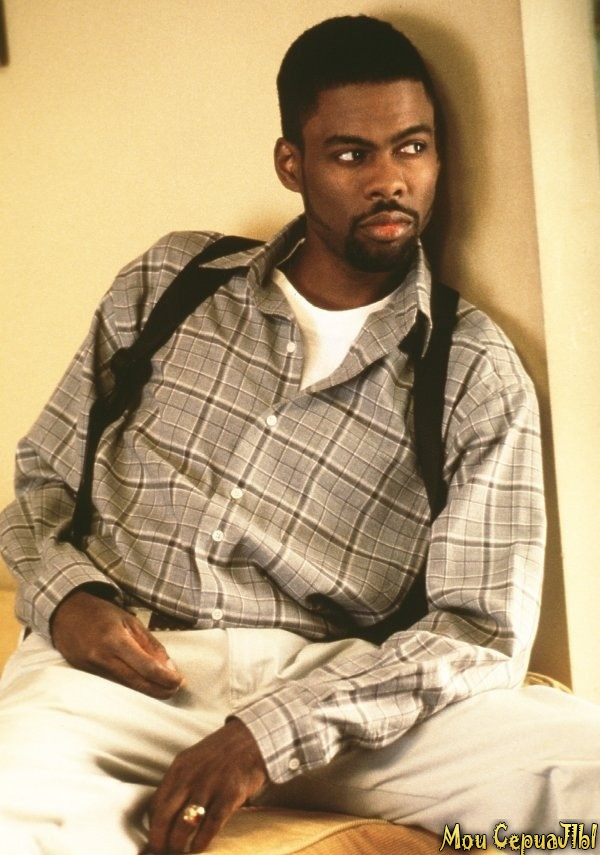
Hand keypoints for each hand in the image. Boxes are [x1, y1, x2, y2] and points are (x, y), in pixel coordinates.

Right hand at [51, 589, 184, 698]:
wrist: (66, 614)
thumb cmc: (102, 614)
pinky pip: (114, 685)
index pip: (145, 666)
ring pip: (125, 687)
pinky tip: (144, 688)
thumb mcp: (130, 621)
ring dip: (148, 691)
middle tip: (176, 690)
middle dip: (159, 689)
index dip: (164, 677)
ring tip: (165, 690)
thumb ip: (149, 644)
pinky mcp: (86, 675)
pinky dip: (131, 688)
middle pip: (136, 682)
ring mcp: (92, 669)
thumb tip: (168, 667)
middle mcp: (101, 657)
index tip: (180, 681)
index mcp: (115, 640)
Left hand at [145, 719, 267, 853]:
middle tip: (162, 850)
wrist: (251, 739)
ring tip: (180, 850)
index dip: (152, 827)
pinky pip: (210, 825)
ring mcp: (209, 786)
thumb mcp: (192, 761)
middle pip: (164, 817)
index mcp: (178, 768)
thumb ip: (178, 783)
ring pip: (184, 825)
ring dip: (179, 843)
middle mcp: (190, 777)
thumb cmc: (220, 754)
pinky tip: (198, 847)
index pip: (155, 804)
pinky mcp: (229, 795)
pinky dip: (201, 841)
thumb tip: (164, 814)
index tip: (154, 839)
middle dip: (160, 840)